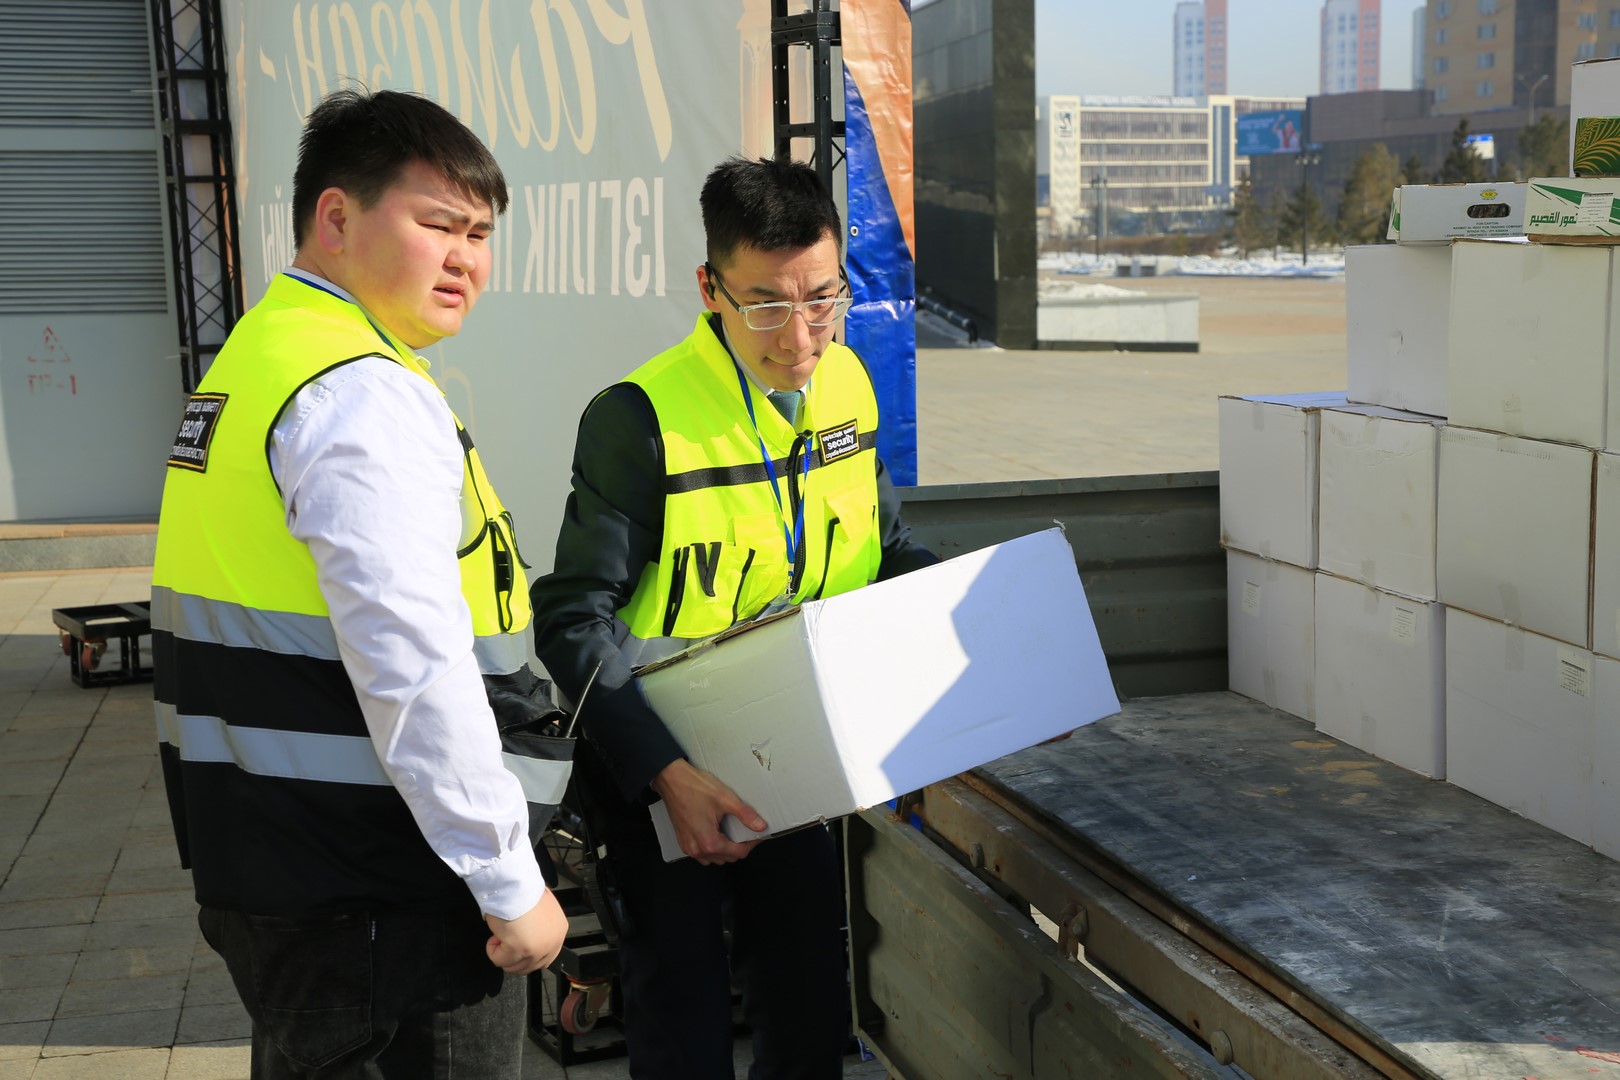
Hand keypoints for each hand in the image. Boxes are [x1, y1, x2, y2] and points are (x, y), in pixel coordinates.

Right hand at [485, 888, 567, 974]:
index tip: (515, 942)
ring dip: (502, 953)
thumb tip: (529, 937)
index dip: (525, 954)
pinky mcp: (520, 949)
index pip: (545, 958)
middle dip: (513, 956)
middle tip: (506, 937)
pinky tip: (495, 934)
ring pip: (513, 967)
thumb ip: (540, 928)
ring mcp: (537, 948)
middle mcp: (552, 942)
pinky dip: (492, 950)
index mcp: (559, 931)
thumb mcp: (541, 910)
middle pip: (529, 966)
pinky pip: (499, 961)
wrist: (513, 884)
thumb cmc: (522, 891)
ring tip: (501, 934)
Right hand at [651, 758, 766, 865]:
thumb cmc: (695, 787)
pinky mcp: (682, 841)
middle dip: (739, 847)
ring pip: (714, 859)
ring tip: (732, 834)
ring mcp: (688, 847)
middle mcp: (697, 849)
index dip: (751, 844)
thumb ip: (745, 815)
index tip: (757, 835)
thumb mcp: (725, 799)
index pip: (738, 853)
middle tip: (747, 832)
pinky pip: (702, 854)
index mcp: (709, 842)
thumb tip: (761, 826)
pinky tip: (716, 834)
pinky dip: (712, 849)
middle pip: (727, 858)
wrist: (671, 780)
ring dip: (725, 851)